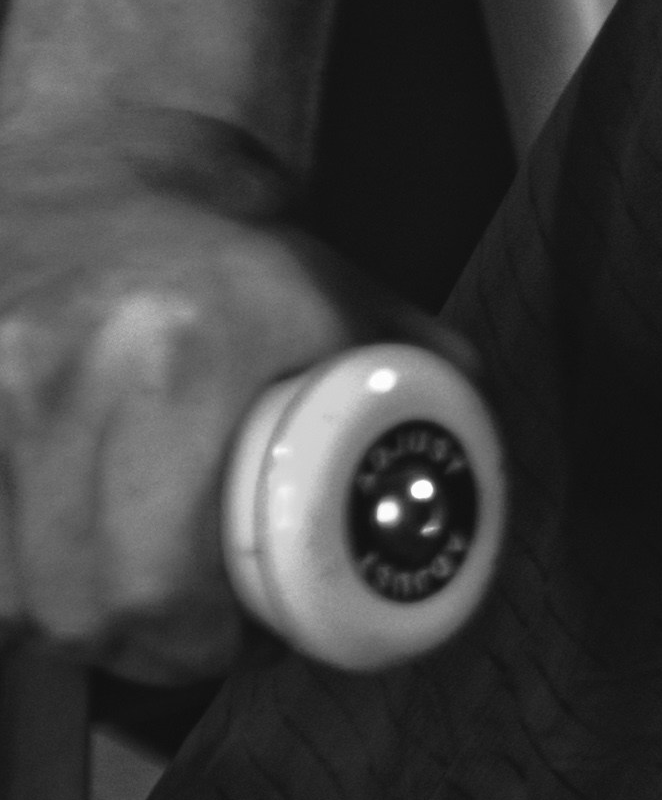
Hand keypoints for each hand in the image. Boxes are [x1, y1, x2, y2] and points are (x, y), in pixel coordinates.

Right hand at [0, 115, 433, 677]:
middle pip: (74, 607)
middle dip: (136, 649)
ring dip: (60, 617)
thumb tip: (477, 494)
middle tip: (182, 634)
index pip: (158, 587)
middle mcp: (56, 372)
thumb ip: (430, 389)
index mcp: (176, 359)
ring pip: (3, 590)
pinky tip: (40, 557)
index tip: (231, 640)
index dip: (194, 644)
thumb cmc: (231, 245)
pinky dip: (0, 570)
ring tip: (113, 597)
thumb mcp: (348, 308)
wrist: (103, 150)